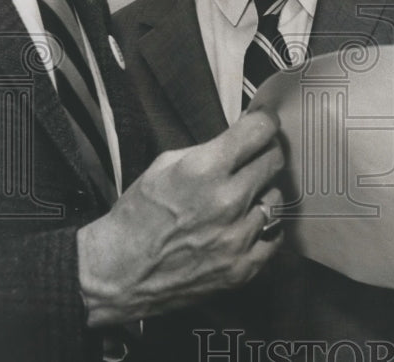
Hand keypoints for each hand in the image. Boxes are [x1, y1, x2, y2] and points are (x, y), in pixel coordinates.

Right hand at [77, 109, 284, 325]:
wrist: (117, 273)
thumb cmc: (138, 213)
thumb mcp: (164, 165)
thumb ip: (208, 150)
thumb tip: (242, 138)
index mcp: (204, 169)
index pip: (260, 130)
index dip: (265, 121)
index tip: (266, 122)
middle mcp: (227, 201)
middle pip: (275, 160)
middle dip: (267, 152)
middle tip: (256, 156)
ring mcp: (238, 237)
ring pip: (276, 198)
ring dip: (263, 193)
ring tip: (244, 197)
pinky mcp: (242, 269)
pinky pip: (275, 237)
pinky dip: (264, 229)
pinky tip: (247, 225)